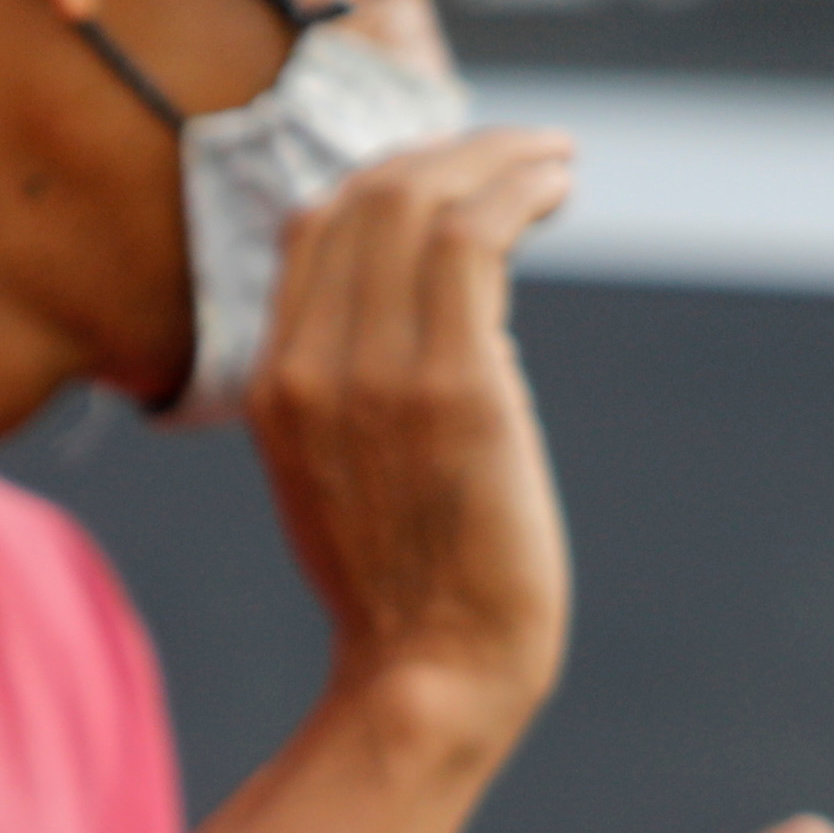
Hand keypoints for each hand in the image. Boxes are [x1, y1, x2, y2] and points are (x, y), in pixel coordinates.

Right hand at [249, 128, 582, 755]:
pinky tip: (559, 183)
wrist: (429, 679)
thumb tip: (443, 322)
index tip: (460, 176)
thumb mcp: (343, 481)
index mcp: (275, 385)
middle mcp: (310, 365)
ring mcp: (374, 373)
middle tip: (521, 154)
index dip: (393, 178)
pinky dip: (519, 186)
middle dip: (452, 153)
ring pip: (419, 199)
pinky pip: (475, 236)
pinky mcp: (451, 385)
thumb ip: (357, 395)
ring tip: (554, 159)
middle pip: (365, 196)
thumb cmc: (410, 598)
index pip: (316, 227)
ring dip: (498, 157)